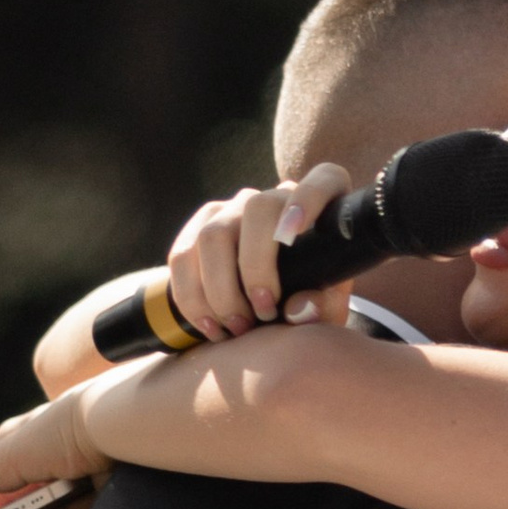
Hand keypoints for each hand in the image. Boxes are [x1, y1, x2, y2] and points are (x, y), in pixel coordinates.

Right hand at [166, 165, 353, 342]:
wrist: (267, 314)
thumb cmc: (307, 304)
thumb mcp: (325, 311)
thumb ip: (322, 308)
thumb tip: (298, 308)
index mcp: (320, 208)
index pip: (324, 180)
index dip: (310, 197)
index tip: (297, 232)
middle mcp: (274, 199)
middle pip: (256, 211)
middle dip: (255, 268)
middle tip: (262, 314)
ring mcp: (233, 210)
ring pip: (212, 235)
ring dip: (220, 290)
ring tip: (236, 328)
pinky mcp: (199, 227)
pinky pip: (182, 256)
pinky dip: (192, 298)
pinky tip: (210, 326)